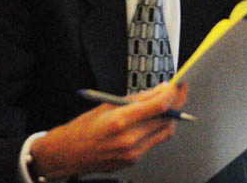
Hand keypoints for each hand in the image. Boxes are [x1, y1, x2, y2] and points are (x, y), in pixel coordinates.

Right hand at [30, 82, 187, 179]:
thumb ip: (139, 98)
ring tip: (166, 106)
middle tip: (178, 92)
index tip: (179, 85)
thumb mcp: (109, 104)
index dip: (174, 94)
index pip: (160, 106)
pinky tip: (149, 123)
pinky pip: (153, 143)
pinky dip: (156, 131)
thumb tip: (162, 89)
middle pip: (167, 120)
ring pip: (165, 133)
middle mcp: (129, 139)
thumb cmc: (85, 127)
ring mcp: (132, 153)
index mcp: (121, 121)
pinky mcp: (133, 161)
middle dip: (176, 104)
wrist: (67, 153)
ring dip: (169, 118)